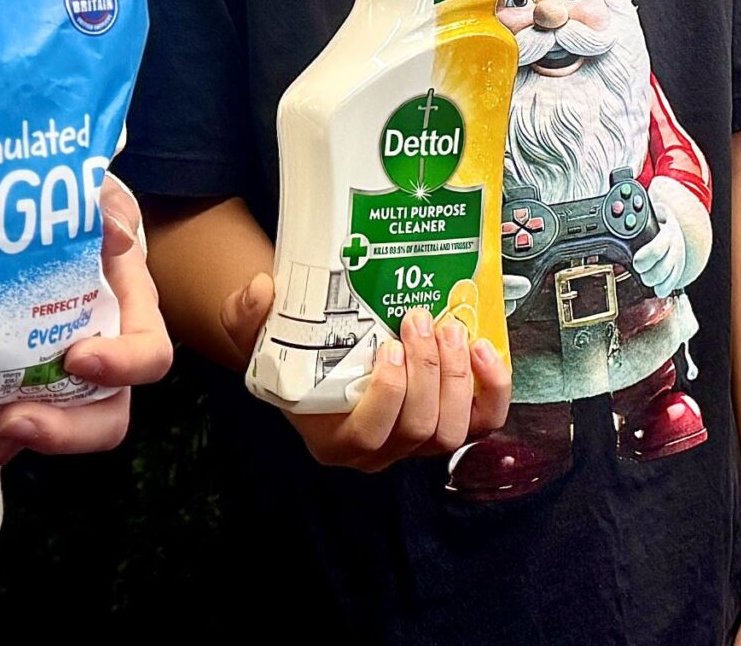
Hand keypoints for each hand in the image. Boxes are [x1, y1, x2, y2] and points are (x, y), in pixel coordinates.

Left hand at [0, 179, 172, 452]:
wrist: (24, 221)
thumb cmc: (71, 213)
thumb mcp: (94, 197)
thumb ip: (107, 207)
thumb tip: (116, 236)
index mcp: (129, 315)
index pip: (149, 356)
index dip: (124, 365)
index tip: (78, 357)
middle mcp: (102, 359)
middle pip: (108, 416)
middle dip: (68, 430)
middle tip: (17, 417)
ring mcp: (60, 382)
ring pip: (58, 430)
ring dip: (26, 437)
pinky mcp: (17, 390)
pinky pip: (9, 428)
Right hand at [219, 279, 513, 471]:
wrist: (323, 352)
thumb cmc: (294, 351)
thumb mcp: (259, 335)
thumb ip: (247, 315)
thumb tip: (260, 289)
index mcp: (336, 440)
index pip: (369, 436)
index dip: (388, 396)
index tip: (388, 347)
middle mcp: (381, 451)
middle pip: (419, 430)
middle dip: (429, 372)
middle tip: (421, 318)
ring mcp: (419, 440)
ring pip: (452, 431)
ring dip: (457, 376)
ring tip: (450, 326)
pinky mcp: (451, 420)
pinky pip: (483, 421)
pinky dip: (493, 388)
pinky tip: (484, 349)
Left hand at [633, 177, 712, 294]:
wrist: (671, 220)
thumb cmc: (653, 214)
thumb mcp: (645, 204)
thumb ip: (632, 198)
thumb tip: (618, 179)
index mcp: (666, 224)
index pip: (659, 243)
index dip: (647, 255)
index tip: (636, 261)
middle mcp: (674, 240)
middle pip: (666, 262)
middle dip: (650, 270)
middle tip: (638, 268)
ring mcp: (678, 253)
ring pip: (671, 272)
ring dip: (656, 278)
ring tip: (646, 277)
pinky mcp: (678, 265)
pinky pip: (675, 279)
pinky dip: (665, 286)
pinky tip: (659, 288)